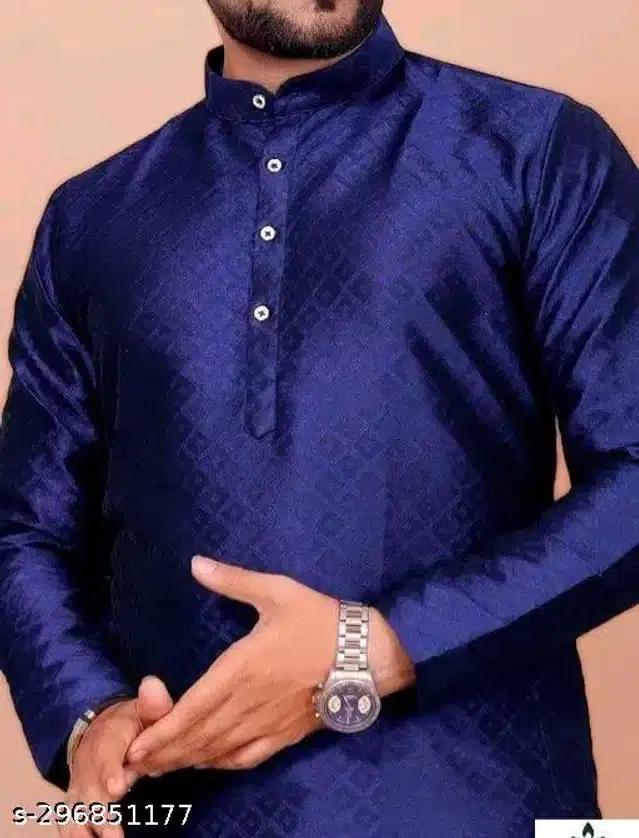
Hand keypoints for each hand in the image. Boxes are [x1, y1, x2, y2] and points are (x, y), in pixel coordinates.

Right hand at [60, 677, 172, 837]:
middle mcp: (87, 767)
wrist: (98, 730)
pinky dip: (77, 835)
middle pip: (89, 792)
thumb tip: (153, 685)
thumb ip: (153, 703)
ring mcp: (78, 788)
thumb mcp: (143, 709)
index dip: (110, 772)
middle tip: (113, 834)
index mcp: (107, 741)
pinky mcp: (74, 804)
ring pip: (75, 813)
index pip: (107, 756)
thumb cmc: (130, 724)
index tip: (117, 787)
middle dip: (100, 814)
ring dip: (85, 831)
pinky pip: (70, 824)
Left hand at [124, 556, 415, 776]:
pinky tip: (208, 764)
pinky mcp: (287, 734)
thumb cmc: (320, 619)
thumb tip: (196, 564)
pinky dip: (223, 764)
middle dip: (165, 752)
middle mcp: (251, 701)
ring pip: (220, 751)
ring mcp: (269, 722)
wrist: (367, 653)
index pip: (194, 706)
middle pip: (200, 736)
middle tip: (135, 764)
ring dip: (187, 761)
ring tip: (160, 768)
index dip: (163, 729)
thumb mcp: (278, 591)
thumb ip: (233, 580)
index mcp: (244, 667)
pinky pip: (249, 757)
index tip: (137, 744)